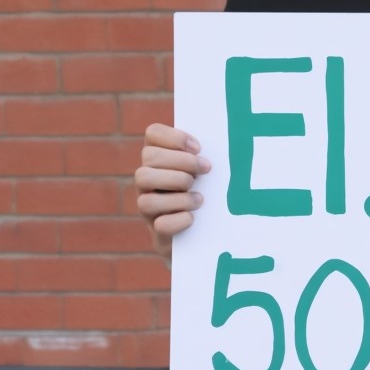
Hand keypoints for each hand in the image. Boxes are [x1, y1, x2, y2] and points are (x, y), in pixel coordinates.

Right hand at [135, 123, 210, 258]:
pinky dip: (180, 219)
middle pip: (148, 158)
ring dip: (179, 193)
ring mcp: (148, 205)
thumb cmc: (207, 192)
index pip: (152, 132)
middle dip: (182, 163)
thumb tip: (223, 141)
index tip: (198, 148)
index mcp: (158, 159)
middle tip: (205, 170)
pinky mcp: (157, 231)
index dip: (174, 137)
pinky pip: (161, 224)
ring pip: (146, 191)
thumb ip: (203, 155)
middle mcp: (147, 180)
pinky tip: (194, 217)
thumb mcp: (205, 171)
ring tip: (200, 198)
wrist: (203, 236)